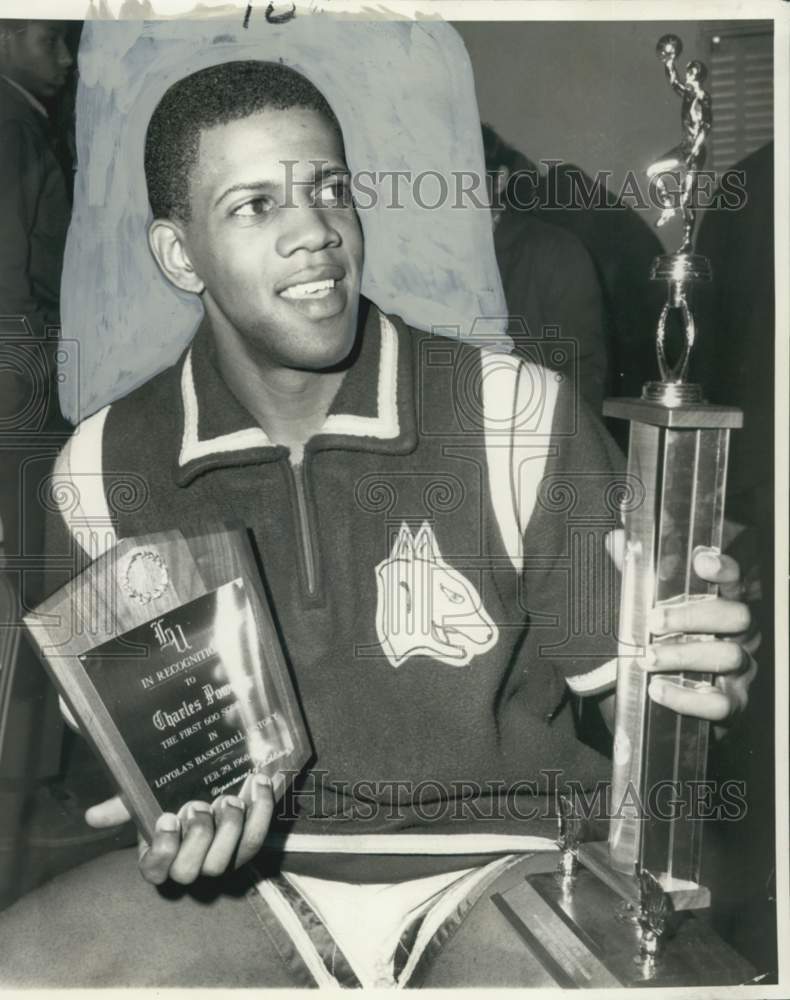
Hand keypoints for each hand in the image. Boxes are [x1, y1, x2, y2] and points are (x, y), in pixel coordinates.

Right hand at [84, 771, 273, 885]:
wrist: (208, 782)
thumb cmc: (169, 797)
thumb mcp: (145, 798)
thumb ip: (123, 806)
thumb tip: (92, 815)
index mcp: (160, 857)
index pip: (154, 870)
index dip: (162, 850)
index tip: (166, 819)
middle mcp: (190, 865)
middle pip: (192, 871)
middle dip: (197, 838)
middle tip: (199, 806)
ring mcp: (220, 859)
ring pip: (227, 861)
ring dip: (230, 829)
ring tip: (229, 799)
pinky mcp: (246, 846)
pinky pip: (256, 839)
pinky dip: (260, 811)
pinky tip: (258, 783)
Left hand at [606, 530, 758, 724]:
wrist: (670, 686)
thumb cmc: (667, 637)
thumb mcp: (651, 601)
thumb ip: (637, 572)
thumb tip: (616, 541)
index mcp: (725, 602)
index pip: (735, 579)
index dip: (724, 569)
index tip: (701, 561)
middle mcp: (741, 633)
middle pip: (737, 616)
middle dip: (693, 616)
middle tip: (653, 620)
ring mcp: (742, 668)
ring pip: (729, 656)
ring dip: (684, 656)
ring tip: (648, 657)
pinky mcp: (733, 702)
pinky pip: (720, 704)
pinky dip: (687, 698)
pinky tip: (657, 689)